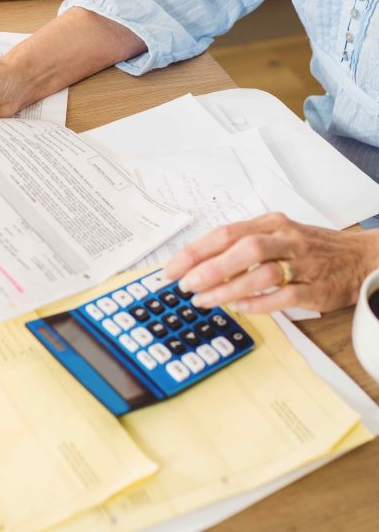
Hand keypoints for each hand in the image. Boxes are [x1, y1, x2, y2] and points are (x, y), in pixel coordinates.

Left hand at [163, 213, 378, 313]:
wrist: (361, 258)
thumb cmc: (310, 248)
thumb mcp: (275, 236)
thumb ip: (240, 246)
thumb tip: (197, 264)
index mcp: (270, 223)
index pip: (225, 233)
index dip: (195, 251)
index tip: (172, 268)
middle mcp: (285, 239)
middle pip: (243, 248)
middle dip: (209, 268)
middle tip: (185, 285)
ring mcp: (302, 263)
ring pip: (261, 273)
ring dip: (228, 287)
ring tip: (204, 300)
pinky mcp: (316, 287)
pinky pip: (285, 296)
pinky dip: (259, 303)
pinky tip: (239, 308)